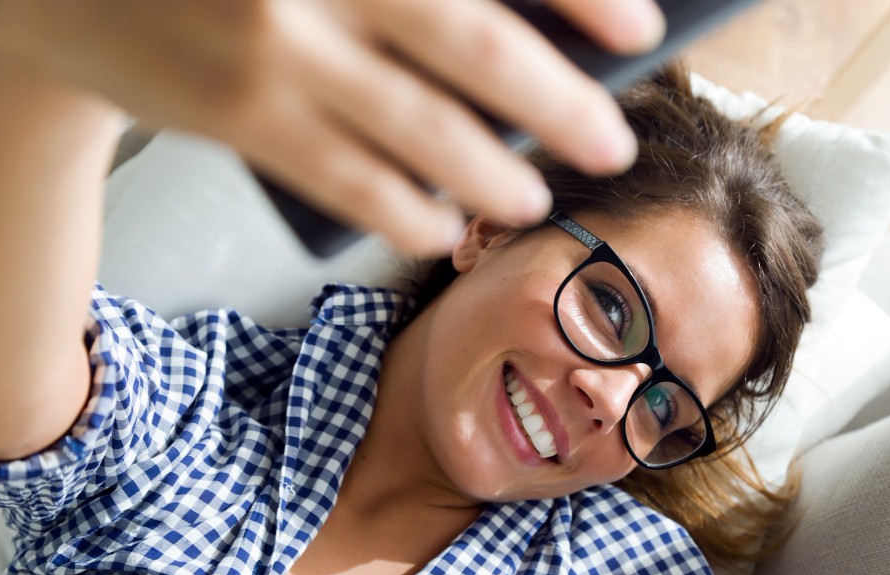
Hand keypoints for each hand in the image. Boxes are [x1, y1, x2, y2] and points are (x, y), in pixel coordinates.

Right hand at [0, 0, 664, 254]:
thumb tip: (523, 32)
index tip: (641, 34)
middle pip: (482, 55)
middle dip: (566, 109)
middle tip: (611, 145)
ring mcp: (284, 55)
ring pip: (425, 135)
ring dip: (497, 178)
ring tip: (532, 200)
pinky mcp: (248, 124)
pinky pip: (356, 186)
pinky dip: (412, 215)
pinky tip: (443, 227)